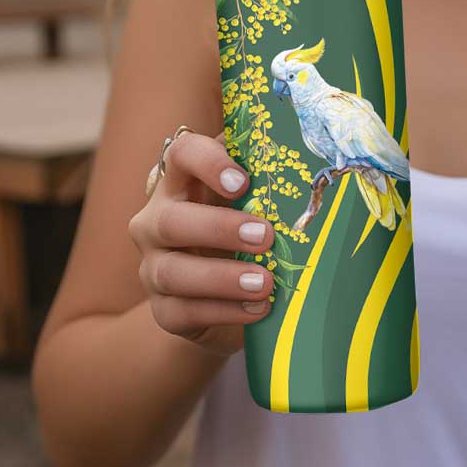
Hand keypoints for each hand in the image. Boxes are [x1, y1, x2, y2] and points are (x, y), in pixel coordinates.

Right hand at [128, 129, 274, 354]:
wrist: (224, 294)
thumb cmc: (243, 230)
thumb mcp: (252, 199)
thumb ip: (267, 177)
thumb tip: (314, 162)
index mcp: (180, 182)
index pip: (181, 154)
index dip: (208, 163)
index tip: (243, 182)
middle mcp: (156, 221)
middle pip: (171, 220)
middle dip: (219, 228)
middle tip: (266, 237)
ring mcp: (153, 267)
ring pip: (173, 272)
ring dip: (223, 277)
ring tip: (265, 283)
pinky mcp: (162, 310)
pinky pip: (184, 312)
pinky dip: (224, 312)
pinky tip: (258, 308)